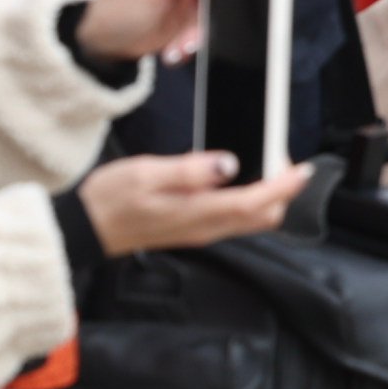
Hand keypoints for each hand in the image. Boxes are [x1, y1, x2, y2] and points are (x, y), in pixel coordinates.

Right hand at [76, 152, 312, 257]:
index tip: (303, 169)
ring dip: (265, 194)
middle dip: (280, 190)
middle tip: (278, 157)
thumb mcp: (145, 173)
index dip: (284, 186)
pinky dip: (245, 198)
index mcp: (197, 213)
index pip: (256, 203)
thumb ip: (190, 169)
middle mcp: (205, 228)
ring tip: (264, 161)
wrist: (84, 229)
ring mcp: (200, 231)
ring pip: (250, 219)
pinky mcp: (193, 228)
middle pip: (263, 216)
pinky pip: (232, 217)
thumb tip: (228, 163)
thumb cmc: (109, 199)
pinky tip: (234, 174)